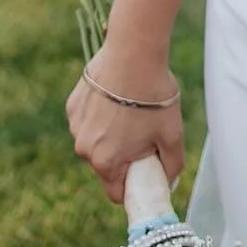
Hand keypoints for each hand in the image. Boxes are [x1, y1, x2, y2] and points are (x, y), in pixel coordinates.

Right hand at [66, 48, 183, 206]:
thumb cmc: (154, 95)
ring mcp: (76, 127)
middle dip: (124, 155)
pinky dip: (101, 113)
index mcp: (106, 162)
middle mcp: (84, 149)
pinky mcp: (73, 106)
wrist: (134, 53)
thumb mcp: (173, 134)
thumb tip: (169, 181)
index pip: (116, 192)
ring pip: (96, 141)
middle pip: (107, 165)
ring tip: (132, 108)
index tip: (146, 169)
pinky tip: (117, 95)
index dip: (133, 185)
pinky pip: (88, 120)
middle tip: (144, 132)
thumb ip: (172, 165)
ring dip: (111, 133)